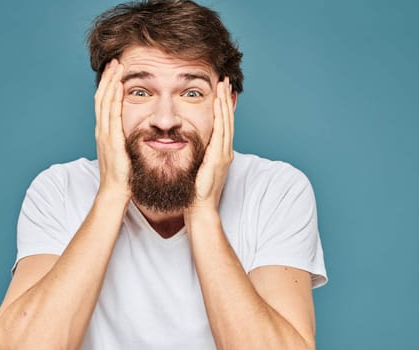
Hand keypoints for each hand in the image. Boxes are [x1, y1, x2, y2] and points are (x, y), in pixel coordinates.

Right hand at [94, 59, 130, 199]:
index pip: (105, 103)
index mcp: (105, 132)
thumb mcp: (124, 152)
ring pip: (105, 102)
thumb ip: (126, 139)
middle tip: (114, 62)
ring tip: (116, 67)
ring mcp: (104, 134)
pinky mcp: (111, 140)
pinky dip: (114, 99)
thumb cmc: (123, 175)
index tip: (115, 72)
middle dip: (108, 78)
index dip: (109, 86)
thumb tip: (136, 130)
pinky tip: (118, 87)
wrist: (115, 192)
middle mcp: (102, 130)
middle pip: (102, 97)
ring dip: (110, 83)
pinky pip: (112, 115)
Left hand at [186, 77, 234, 213]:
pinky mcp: (219, 158)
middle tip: (225, 82)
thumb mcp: (198, 169)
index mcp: (220, 153)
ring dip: (224, 103)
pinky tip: (218, 104)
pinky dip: (220, 117)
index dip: (222, 108)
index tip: (220, 92)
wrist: (200, 210)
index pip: (223, 125)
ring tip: (223, 86)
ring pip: (226, 123)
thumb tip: (191, 147)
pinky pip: (221, 132)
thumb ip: (198, 157)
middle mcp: (225, 151)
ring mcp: (224, 154)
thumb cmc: (195, 193)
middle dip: (226, 100)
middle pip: (227, 120)